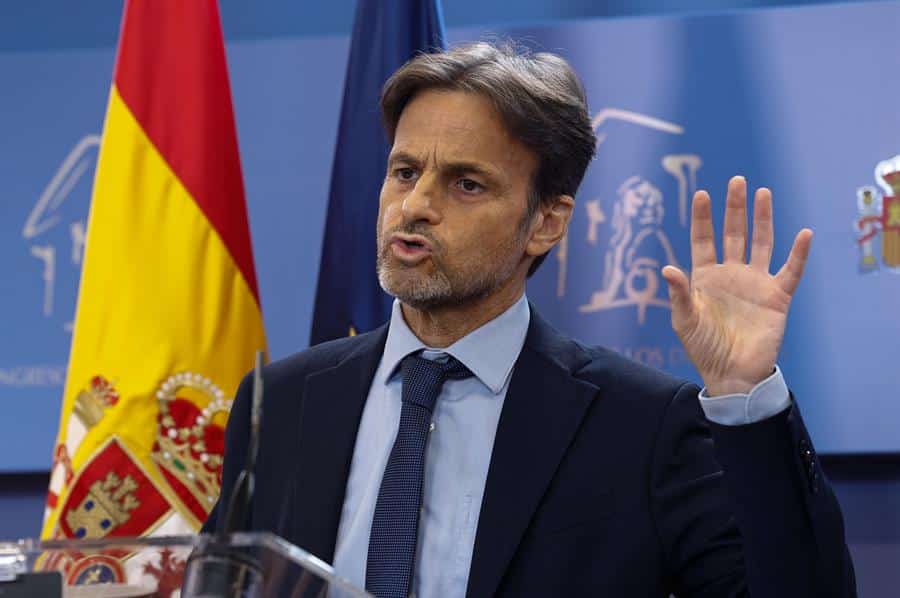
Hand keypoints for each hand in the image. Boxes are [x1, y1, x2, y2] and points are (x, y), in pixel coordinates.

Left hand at [661, 176, 811, 395]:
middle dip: (735, 209)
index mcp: (705, 277)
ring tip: (763, 193)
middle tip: (738, 181)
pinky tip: (803, 234)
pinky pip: (791, 271)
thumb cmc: (703, 348)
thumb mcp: (685, 320)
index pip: (704, 240)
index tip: (702, 193)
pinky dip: (798, 253)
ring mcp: (755, 283)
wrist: (731, 374)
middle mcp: (731, 274)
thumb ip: (679, 294)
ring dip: (763, 219)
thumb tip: (668, 268)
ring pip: (761, 243)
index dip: (703, 218)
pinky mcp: (776, 297)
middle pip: (734, 234)